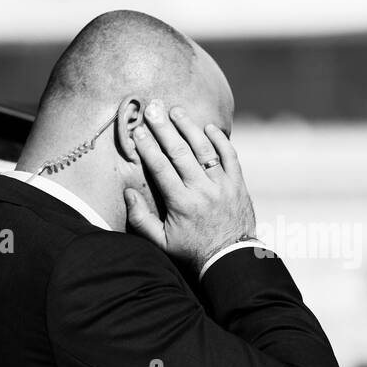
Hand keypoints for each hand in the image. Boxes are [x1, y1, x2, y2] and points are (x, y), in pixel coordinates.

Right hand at [124, 102, 256, 272]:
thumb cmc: (192, 250)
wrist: (231, 258)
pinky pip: (230, 156)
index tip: (138, 129)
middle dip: (164, 128)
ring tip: (176, 111)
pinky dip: (220, 140)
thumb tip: (128, 193)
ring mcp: (222, 185)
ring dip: (189, 128)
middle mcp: (202, 190)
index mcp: (181, 203)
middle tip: (153, 108)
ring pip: (204, 149)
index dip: (148, 146)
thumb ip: (141, 219)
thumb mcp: (162, 242)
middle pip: (180, 152)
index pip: (161, 167)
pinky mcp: (238, 184)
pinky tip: (208, 128)